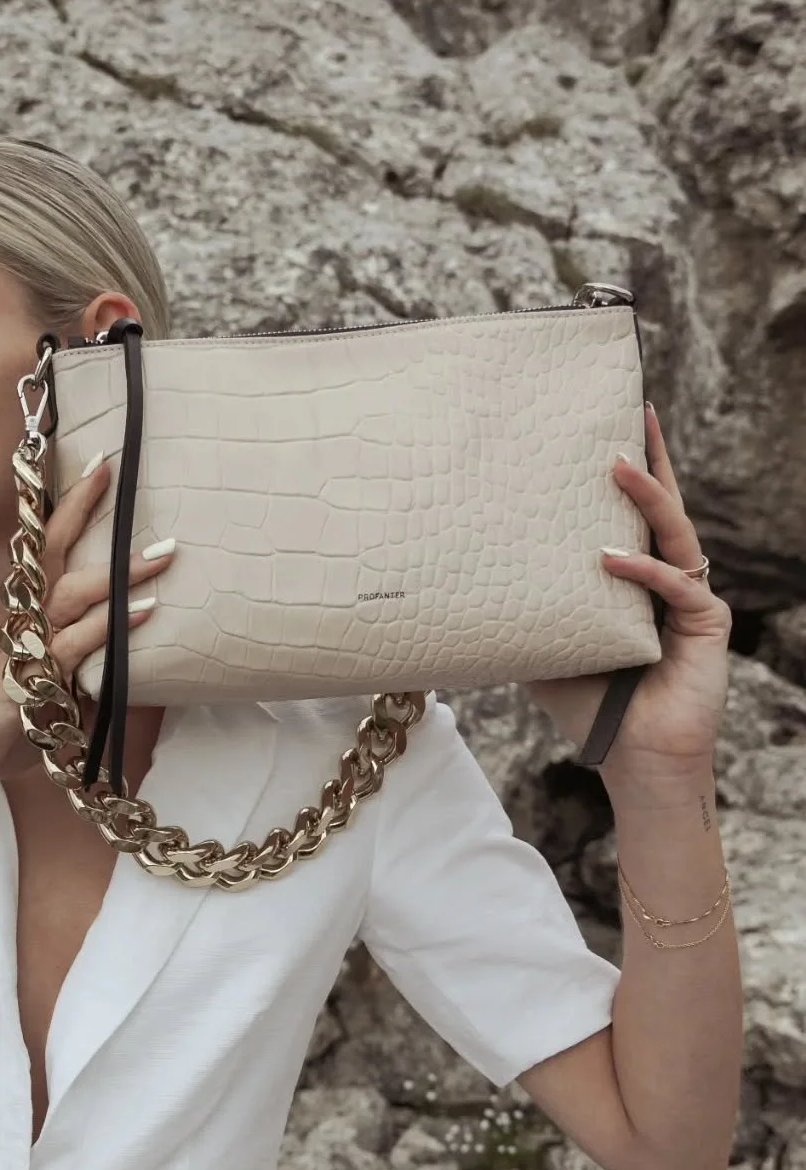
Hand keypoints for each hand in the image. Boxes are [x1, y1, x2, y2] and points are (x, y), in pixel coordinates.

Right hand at [0, 457, 173, 790]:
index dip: (72, 507)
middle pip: (56, 550)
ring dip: (120, 571)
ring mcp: (30, 644)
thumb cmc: (10, 721)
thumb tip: (127, 660)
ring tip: (161, 551)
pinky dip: (112, 625)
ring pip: (75, 593)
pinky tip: (145, 609)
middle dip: (84, 508)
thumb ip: (89, 669)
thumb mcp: (59, 689)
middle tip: (115, 469)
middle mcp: (29, 618)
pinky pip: (77, 644)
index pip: (52, 548)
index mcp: (32, 612)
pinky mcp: (33, 676)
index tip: (98, 468)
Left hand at [525, 403, 730, 790]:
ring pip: (674, 531)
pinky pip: (676, 584)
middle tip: (634, 413)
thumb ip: (526, 616)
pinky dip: (643, 571)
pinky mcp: (706, 622)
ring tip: (617, 465)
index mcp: (638, 578)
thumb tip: (463, 592)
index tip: (611, 424)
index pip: (635, 515)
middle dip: (651, 458)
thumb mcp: (546, 652)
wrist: (634, 757)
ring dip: (647, 497)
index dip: (631, 471)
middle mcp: (669, 578)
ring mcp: (691, 597)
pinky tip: (610, 560)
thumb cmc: (593, 706)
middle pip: (664, 506)